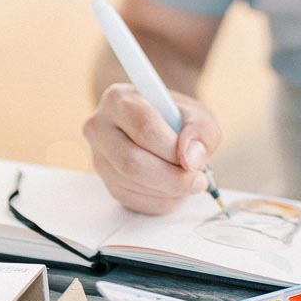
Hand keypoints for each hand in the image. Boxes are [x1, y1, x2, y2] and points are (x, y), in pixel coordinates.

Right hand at [84, 83, 221, 214]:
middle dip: (171, 178)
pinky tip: (174, 189)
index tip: (196, 163)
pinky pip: (134, 201)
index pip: (144, 128)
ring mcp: (99, 158)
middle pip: (132, 162)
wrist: (161, 126)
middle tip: (198, 181)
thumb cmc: (177, 118)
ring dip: (168, 191)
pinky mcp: (106, 183)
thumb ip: (201, 132)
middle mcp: (99, 127)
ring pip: (132, 184)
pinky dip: (161, 201)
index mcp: (118, 99)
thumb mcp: (197, 115)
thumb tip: (191, 160)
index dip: (172, 151)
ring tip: (187, 180)